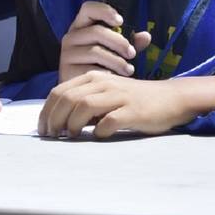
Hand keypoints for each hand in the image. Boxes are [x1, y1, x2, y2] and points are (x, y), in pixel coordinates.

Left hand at [38, 71, 214, 137]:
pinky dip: (99, 131)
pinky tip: (98, 136)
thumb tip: (59, 122)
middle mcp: (103, 83)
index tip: (43, 129)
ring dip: (72, 124)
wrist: (170, 98)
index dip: (46, 112)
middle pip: (67, 99)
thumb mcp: (105, 95)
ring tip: (71, 137)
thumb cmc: (133, 100)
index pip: (59, 92)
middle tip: (52, 136)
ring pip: (83, 106)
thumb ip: (84, 103)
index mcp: (92, 78)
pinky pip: (109, 121)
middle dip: (54, 119)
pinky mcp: (133, 111)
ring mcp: (118, 96)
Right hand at [58, 1, 151, 82]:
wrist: (82, 90)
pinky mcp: (67, 72)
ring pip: (95, 52)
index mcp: (81, 26)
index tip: (120, 21)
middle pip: (96, 31)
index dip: (105, 11)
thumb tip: (145, 36)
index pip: (88, 8)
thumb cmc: (99, 64)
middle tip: (132, 53)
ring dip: (117, 61)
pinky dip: (107, 75)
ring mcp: (67, 54)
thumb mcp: (113, 50)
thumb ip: (128, 41)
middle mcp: (71, 37)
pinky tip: (114, 79)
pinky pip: (91, 70)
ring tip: (128, 70)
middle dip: (119, 42)